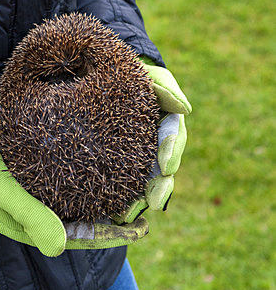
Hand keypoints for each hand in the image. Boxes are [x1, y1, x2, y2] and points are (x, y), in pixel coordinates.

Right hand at [0, 112, 149, 255]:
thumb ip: (29, 215)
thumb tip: (60, 245)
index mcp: (44, 222)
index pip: (90, 232)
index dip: (118, 230)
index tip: (144, 223)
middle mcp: (54, 206)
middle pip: (99, 208)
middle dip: (127, 201)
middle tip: (156, 188)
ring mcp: (54, 186)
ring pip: (97, 187)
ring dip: (122, 179)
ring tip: (148, 167)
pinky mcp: (52, 163)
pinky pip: (85, 166)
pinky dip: (104, 159)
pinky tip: (121, 146)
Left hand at [114, 59, 191, 223]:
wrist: (104, 77)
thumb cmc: (131, 75)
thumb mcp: (148, 76)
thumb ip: (165, 88)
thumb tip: (185, 109)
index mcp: (166, 122)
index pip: (172, 138)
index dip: (170, 153)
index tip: (167, 167)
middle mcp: (157, 144)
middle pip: (162, 169)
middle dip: (158, 187)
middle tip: (153, 201)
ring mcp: (140, 157)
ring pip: (143, 181)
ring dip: (138, 199)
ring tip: (127, 214)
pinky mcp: (119, 164)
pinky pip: (123, 184)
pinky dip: (119, 199)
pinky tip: (109, 213)